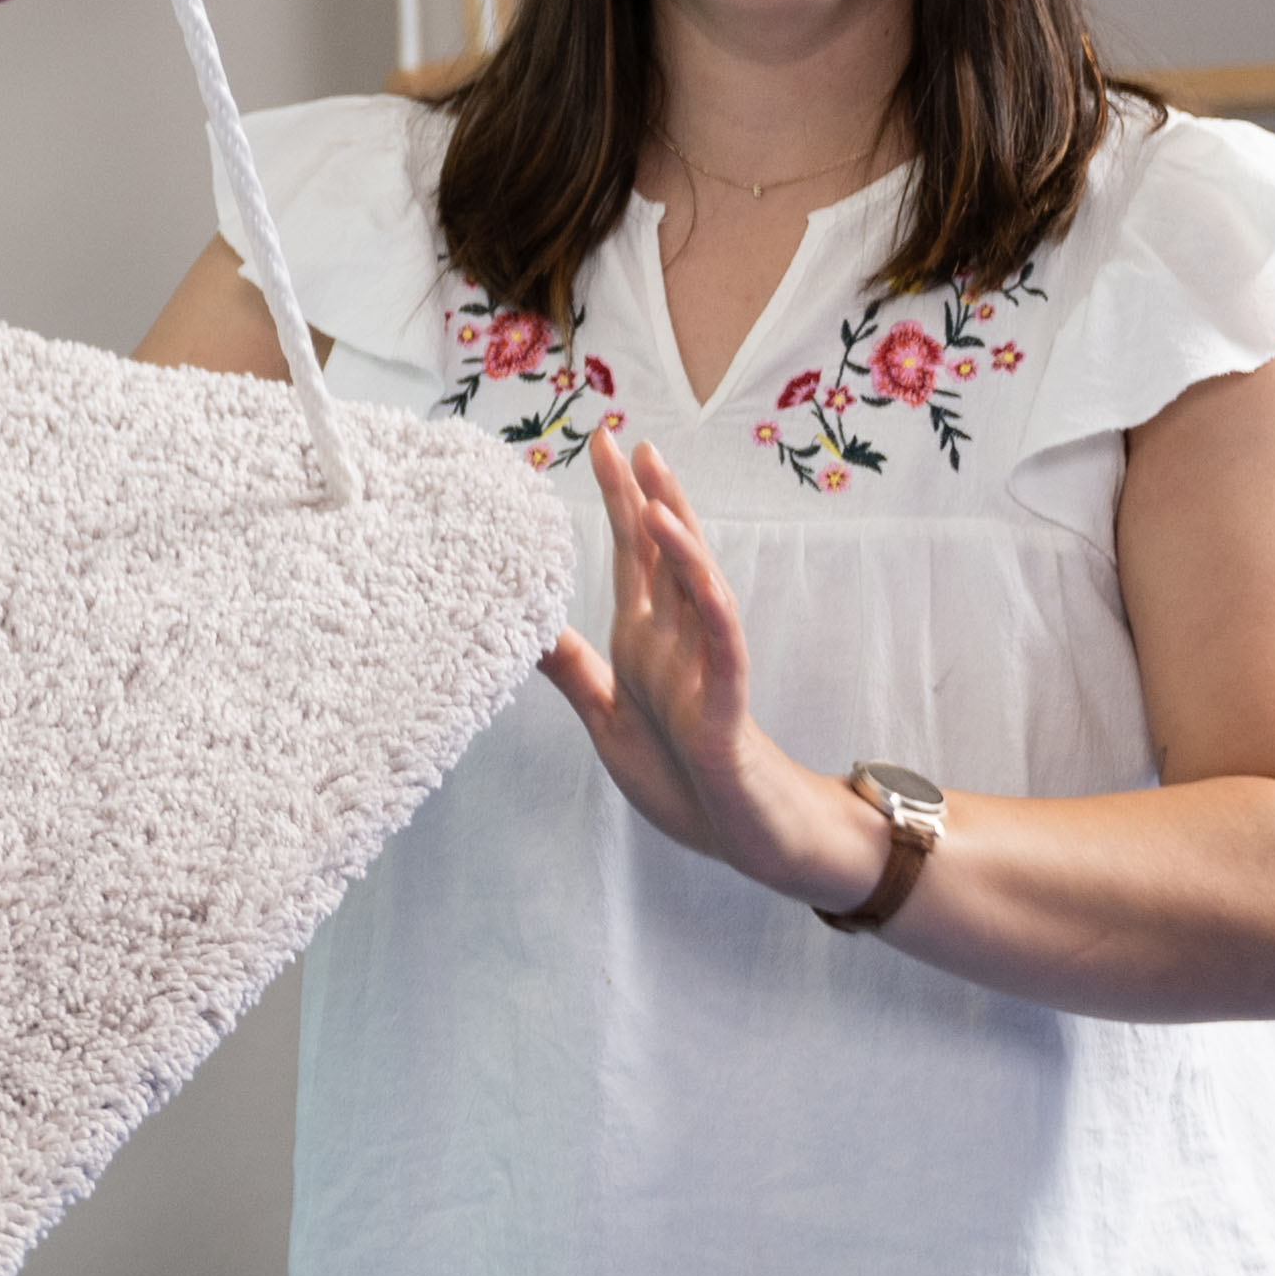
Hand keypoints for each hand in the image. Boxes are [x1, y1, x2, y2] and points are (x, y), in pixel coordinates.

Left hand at [542, 426, 869, 905]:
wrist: (746, 838)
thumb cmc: (688, 779)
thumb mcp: (608, 720)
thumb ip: (575, 671)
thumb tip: (528, 627)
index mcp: (646, 642)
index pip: (631, 556)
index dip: (618, 501)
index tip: (599, 442)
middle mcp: (677, 644)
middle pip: (663, 557)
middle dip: (645, 498)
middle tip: (625, 437)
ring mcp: (707, 671)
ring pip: (695, 589)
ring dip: (678, 537)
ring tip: (657, 487)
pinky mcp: (728, 710)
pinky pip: (725, 650)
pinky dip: (711, 609)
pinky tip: (699, 573)